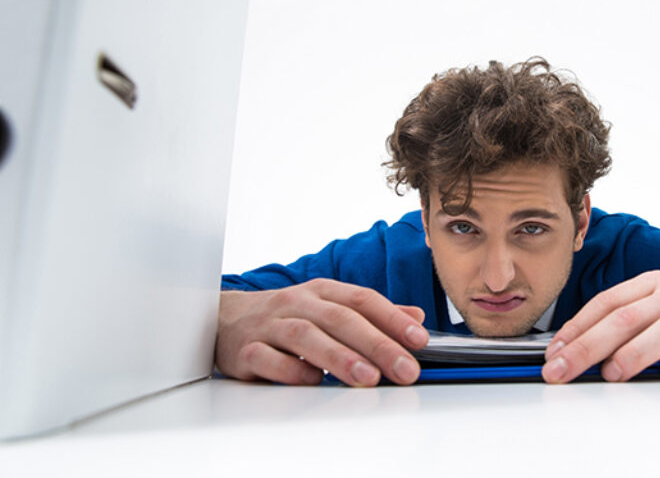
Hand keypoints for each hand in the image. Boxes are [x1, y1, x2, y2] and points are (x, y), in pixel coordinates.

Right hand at [215, 278, 429, 386]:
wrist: (224, 319)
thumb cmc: (287, 316)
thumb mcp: (329, 307)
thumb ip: (371, 314)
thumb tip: (415, 318)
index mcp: (322, 291)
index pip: (362, 299)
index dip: (392, 318)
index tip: (419, 340)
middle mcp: (297, 303)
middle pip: (340, 319)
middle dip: (377, 344)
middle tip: (404, 369)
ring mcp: (270, 325)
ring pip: (306, 336)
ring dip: (339, 357)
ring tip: (368, 378)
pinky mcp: (245, 350)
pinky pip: (268, 358)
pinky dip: (291, 370)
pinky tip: (313, 382)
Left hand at [541, 270, 659, 382]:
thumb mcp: (651, 312)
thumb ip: (618, 327)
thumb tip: (570, 354)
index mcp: (654, 283)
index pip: (608, 303)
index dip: (577, 328)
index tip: (553, 354)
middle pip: (629, 316)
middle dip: (590, 345)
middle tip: (564, 370)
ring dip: (637, 351)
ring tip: (612, 373)